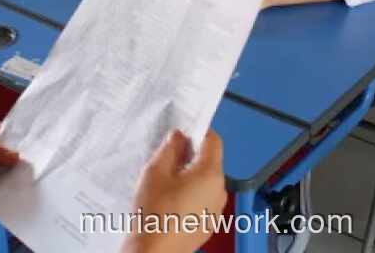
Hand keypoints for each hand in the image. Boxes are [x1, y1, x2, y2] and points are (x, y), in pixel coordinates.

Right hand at [120, 130, 225, 252]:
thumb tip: (180, 136)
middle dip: (190, 157)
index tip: (181, 135)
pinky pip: (204, 200)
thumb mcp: (156, 171)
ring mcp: (216, 209)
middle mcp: (220, 190)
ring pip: (206, 181)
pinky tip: (171, 203)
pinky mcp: (209, 223)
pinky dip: (191, 195)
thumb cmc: (155, 212)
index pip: (214, 140)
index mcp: (211, 173)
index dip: (198, 132)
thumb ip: (170, 147)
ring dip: (189, 177)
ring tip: (165, 186)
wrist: (154, 252)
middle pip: (210, 161)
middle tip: (166, 162)